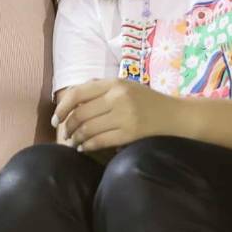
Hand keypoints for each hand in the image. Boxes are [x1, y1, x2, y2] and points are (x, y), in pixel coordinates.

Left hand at [52, 79, 180, 152]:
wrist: (175, 116)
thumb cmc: (147, 101)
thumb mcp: (125, 86)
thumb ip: (100, 89)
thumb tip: (69, 98)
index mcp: (114, 83)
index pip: (78, 93)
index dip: (62, 107)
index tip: (56, 118)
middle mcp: (118, 98)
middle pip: (81, 114)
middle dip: (68, 127)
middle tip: (65, 134)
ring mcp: (125, 116)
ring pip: (88, 129)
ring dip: (76, 138)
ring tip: (73, 142)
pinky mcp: (130, 133)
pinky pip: (100, 141)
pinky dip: (88, 146)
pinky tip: (84, 148)